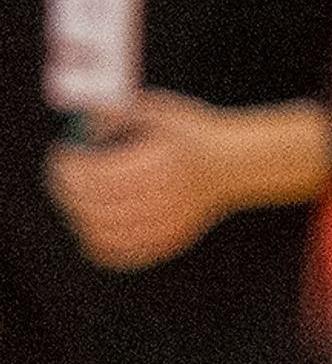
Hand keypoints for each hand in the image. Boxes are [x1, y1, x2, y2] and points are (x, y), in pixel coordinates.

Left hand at [46, 92, 247, 270]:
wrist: (237, 164)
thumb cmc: (191, 132)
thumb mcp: (158, 110)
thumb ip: (117, 115)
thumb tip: (80, 134)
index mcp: (163, 160)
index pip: (98, 174)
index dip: (69, 167)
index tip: (62, 154)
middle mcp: (168, 195)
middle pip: (96, 205)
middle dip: (67, 190)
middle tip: (62, 177)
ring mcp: (171, 222)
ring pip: (105, 232)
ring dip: (80, 216)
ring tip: (77, 199)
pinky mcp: (172, 240)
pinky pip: (123, 253)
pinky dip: (99, 242)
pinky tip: (93, 224)